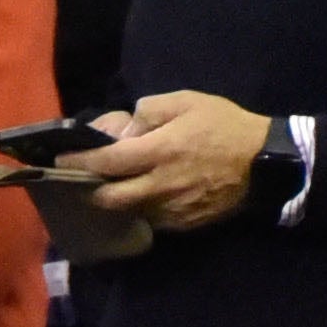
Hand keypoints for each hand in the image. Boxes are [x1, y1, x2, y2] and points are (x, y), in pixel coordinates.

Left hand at [71, 90, 274, 231]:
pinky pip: (151, 218)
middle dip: (90, 188)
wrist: (265, 165)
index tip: (61, 158)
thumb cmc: (225, 126)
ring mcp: (171, 210)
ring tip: (111, 184)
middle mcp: (159, 186)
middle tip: (83, 177)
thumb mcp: (187, 102)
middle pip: (109, 198)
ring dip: (116, 199)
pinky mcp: (183, 224)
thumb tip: (125, 126)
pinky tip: (142, 194)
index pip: (106, 162)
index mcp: (158, 152)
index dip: (79, 161)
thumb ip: (149, 110)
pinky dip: (140, 207)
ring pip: (129, 211)